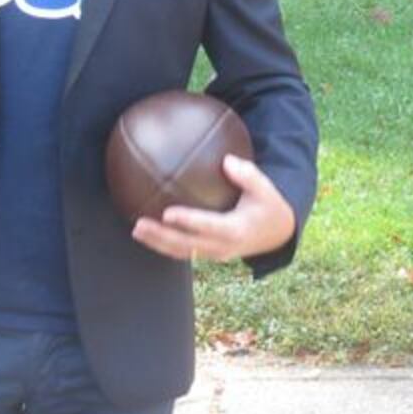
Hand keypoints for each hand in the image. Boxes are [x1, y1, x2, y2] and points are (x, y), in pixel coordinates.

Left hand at [132, 154, 295, 262]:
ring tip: (136, 230)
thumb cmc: (268, 205)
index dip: (188, 222)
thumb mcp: (266, 189)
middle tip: (139, 224)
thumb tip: (226, 160)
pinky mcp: (209, 253)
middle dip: (161, 237)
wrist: (276, 234)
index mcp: (236, 230)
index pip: (208, 227)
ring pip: (182, 252)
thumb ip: (248, 175)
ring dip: (158, 243)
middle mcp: (223, 246)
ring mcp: (214, 253)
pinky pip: (184, 251)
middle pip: (187, 245)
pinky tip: (148, 232)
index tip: (168, 213)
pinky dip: (165, 244)